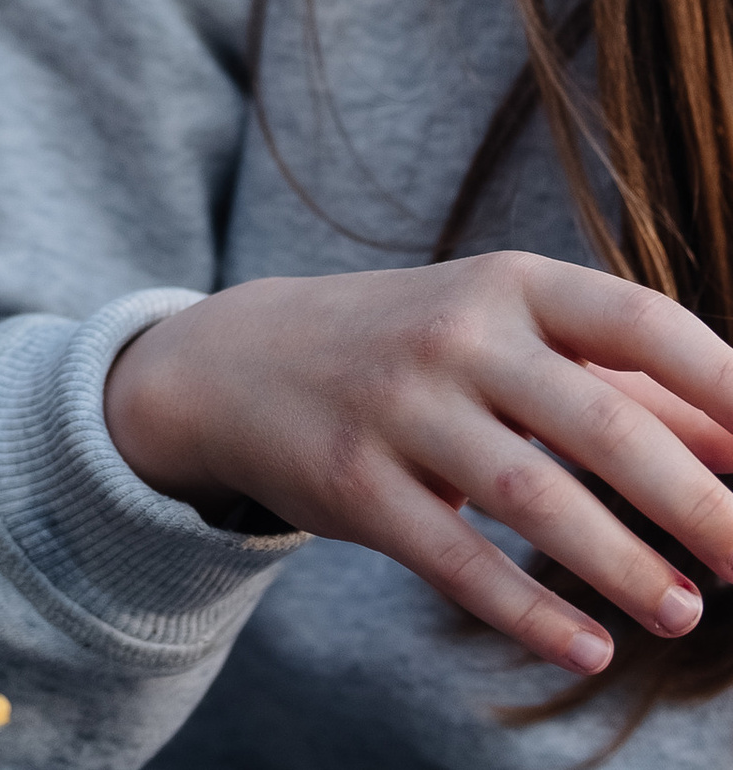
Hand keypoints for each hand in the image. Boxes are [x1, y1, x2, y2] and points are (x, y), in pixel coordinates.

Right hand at [103, 254, 732, 677]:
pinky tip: (589, 648)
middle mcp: (458, 333)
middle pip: (597, 421)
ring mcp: (400, 406)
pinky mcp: (356, 483)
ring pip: (531, 495)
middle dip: (690, 500)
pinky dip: (528, 611)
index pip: (638, 321)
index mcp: (512, 283)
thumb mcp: (513, 336)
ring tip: (684, 614)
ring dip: (619, 563)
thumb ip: (628, 385)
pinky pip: (456, 558)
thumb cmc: (420, 350)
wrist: (246, 360)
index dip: (721, 382)